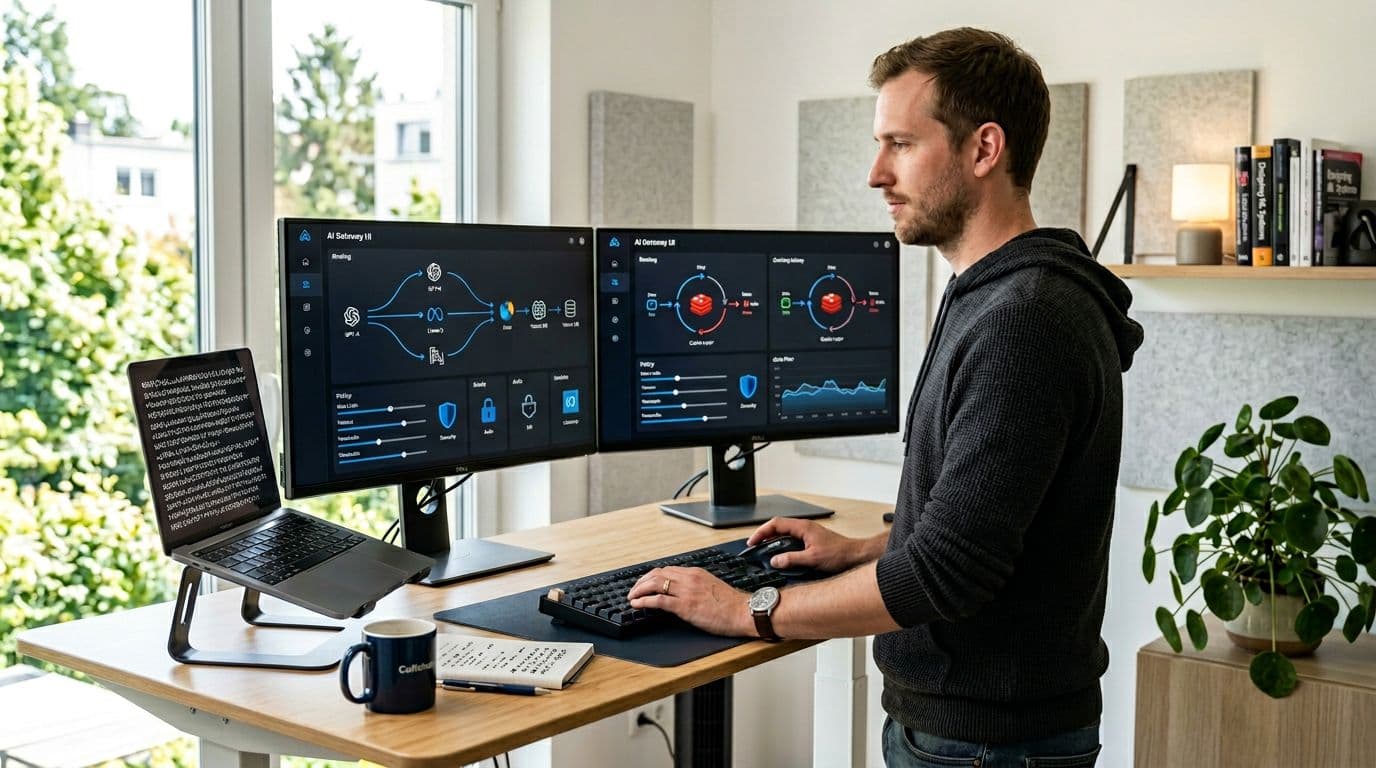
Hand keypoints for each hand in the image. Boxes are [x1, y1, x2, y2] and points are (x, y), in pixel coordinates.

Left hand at [627, 566, 753, 636]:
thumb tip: (684, 593)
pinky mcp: (685, 606)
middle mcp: (689, 578)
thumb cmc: (732, 604)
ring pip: (654, 584)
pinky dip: (644, 601)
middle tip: (633, 590)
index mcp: (696, 573)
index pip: (667, 570)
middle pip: (657, 574)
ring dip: (639, 590)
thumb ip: (697, 586)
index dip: (652, 576)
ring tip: (631, 597)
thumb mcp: (712, 587)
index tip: (644, 583)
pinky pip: (658, 600)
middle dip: (641, 581)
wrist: (744, 612)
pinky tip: (637, 604)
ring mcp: (686, 591)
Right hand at [746, 517, 866, 573]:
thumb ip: (792, 559)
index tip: (753, 542)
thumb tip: (775, 561)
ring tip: (764, 550)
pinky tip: (782, 555)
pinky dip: (783, 545)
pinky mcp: (812, 540)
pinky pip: (792, 539)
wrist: (856, 556)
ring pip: (785, 533)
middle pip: (778, 526)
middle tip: (755, 546)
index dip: (761, 532)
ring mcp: (808, 533)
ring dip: (773, 540)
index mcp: (803, 527)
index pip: (775, 524)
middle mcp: (805, 528)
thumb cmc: (840, 553)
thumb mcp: (812, 559)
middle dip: (764, 535)